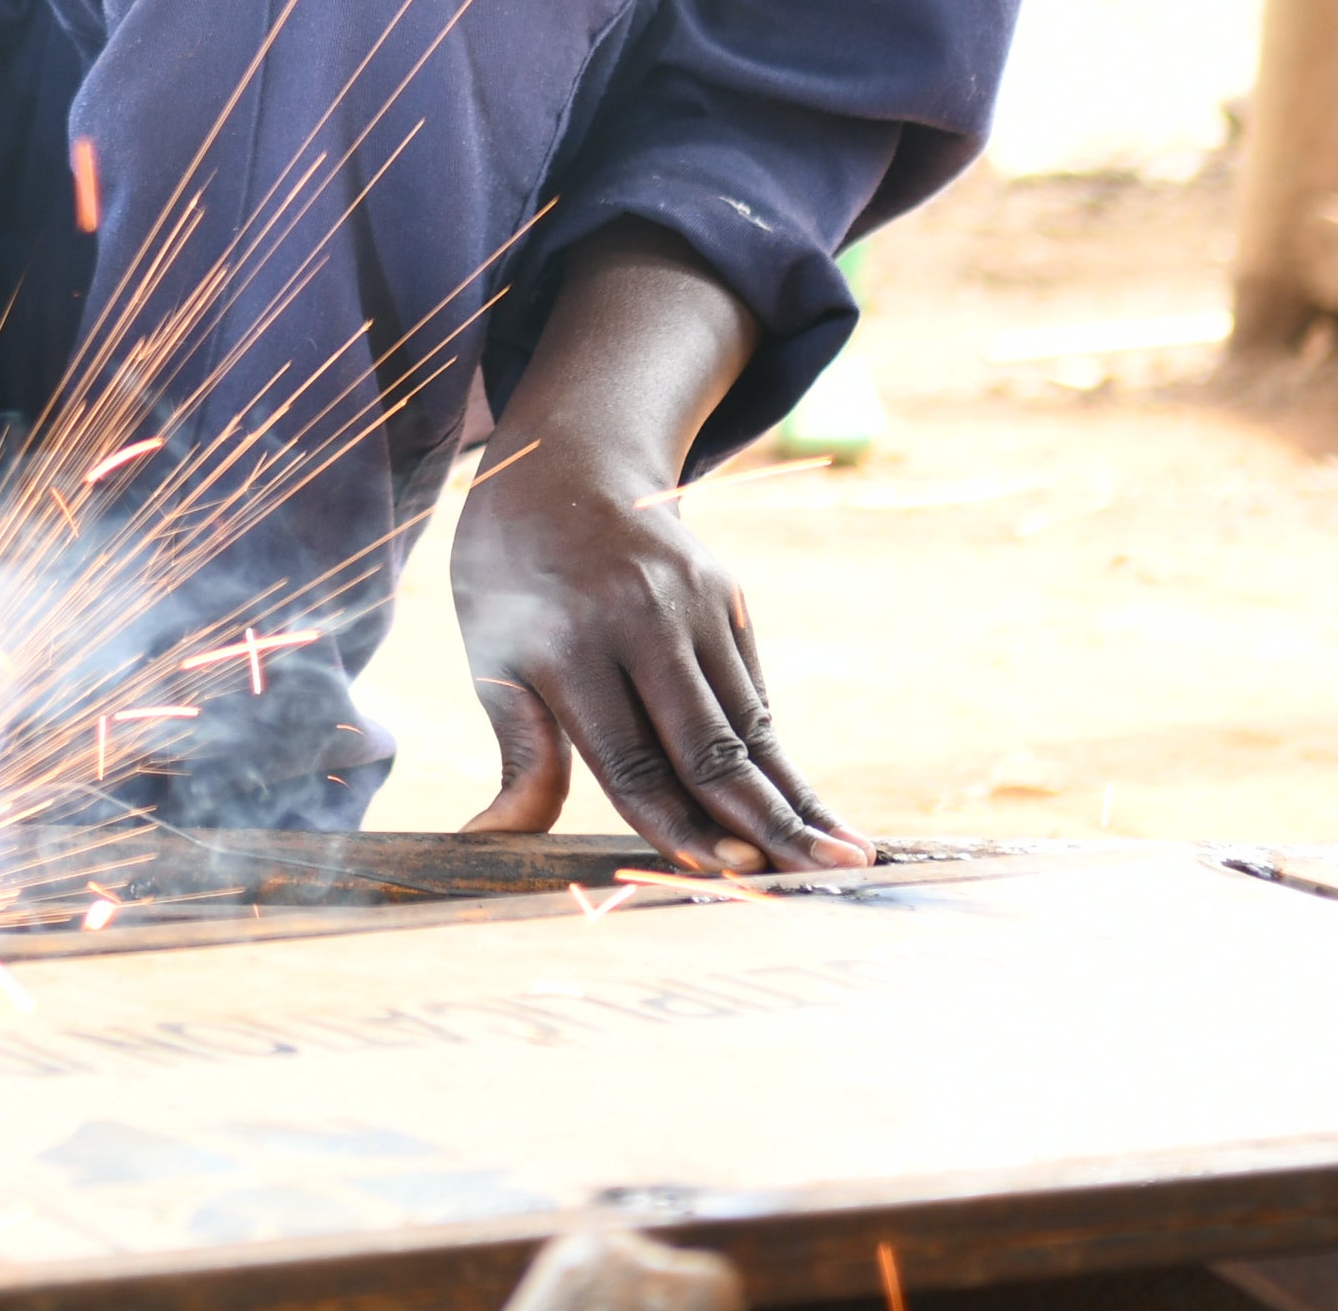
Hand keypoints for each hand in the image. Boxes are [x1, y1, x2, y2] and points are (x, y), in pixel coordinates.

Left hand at [446, 231, 863, 875]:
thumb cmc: (512, 576)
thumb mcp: (492, 652)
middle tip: (826, 877)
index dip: (676, 820)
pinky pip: (752, 693)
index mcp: (566, 642)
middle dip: (768, 821)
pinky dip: (779, 754)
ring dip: (795, 796)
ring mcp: (693, 604)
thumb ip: (519, 750)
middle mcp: (638, 621)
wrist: (567, 460)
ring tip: (846, 857)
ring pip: (747, 723)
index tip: (725, 872)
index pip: (629, 756)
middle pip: (708, 744)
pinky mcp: (728, 597)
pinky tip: (812, 807)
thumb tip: (491, 840)